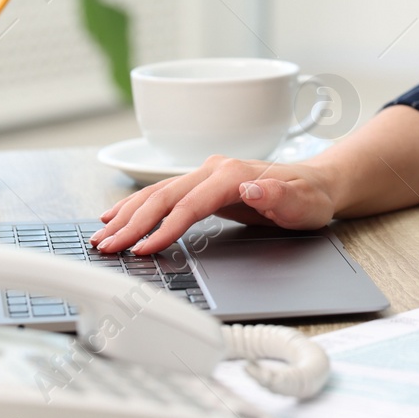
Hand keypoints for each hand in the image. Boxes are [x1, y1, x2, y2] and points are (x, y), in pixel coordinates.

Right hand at [91, 155, 337, 254]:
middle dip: (132, 222)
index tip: (143, 248)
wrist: (317, 184)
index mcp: (235, 174)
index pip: (191, 203)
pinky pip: (165, 195)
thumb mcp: (304, 203)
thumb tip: (253, 189)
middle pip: (165, 196)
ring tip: (101, 234)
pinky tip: (119, 216)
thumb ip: (280, 198)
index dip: (165, 227)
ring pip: (159, 193)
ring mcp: (207, 175)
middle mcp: (216, 169)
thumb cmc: (310, 197)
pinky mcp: (203, 185)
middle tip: (106, 247)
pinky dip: (138, 206)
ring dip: (128, 214)